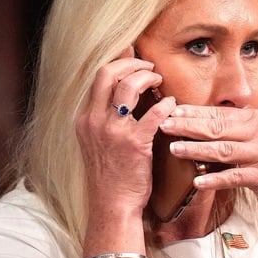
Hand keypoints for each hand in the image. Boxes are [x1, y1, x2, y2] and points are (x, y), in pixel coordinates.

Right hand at [76, 47, 173, 214]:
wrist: (112, 204)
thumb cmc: (112, 175)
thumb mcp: (98, 143)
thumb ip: (107, 118)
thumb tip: (123, 95)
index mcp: (85, 119)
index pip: (98, 77)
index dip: (118, 61)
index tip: (133, 54)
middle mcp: (94, 121)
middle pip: (108, 74)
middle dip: (132, 63)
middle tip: (150, 66)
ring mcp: (113, 132)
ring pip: (128, 87)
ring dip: (147, 78)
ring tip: (159, 80)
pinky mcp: (134, 144)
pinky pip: (153, 114)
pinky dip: (165, 104)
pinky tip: (172, 104)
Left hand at [159, 105, 257, 215]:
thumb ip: (237, 128)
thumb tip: (204, 120)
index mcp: (256, 120)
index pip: (219, 113)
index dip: (194, 112)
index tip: (172, 110)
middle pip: (218, 128)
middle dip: (188, 126)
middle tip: (164, 125)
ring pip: (223, 150)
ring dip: (197, 150)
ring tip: (175, 149)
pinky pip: (234, 177)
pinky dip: (215, 180)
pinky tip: (198, 182)